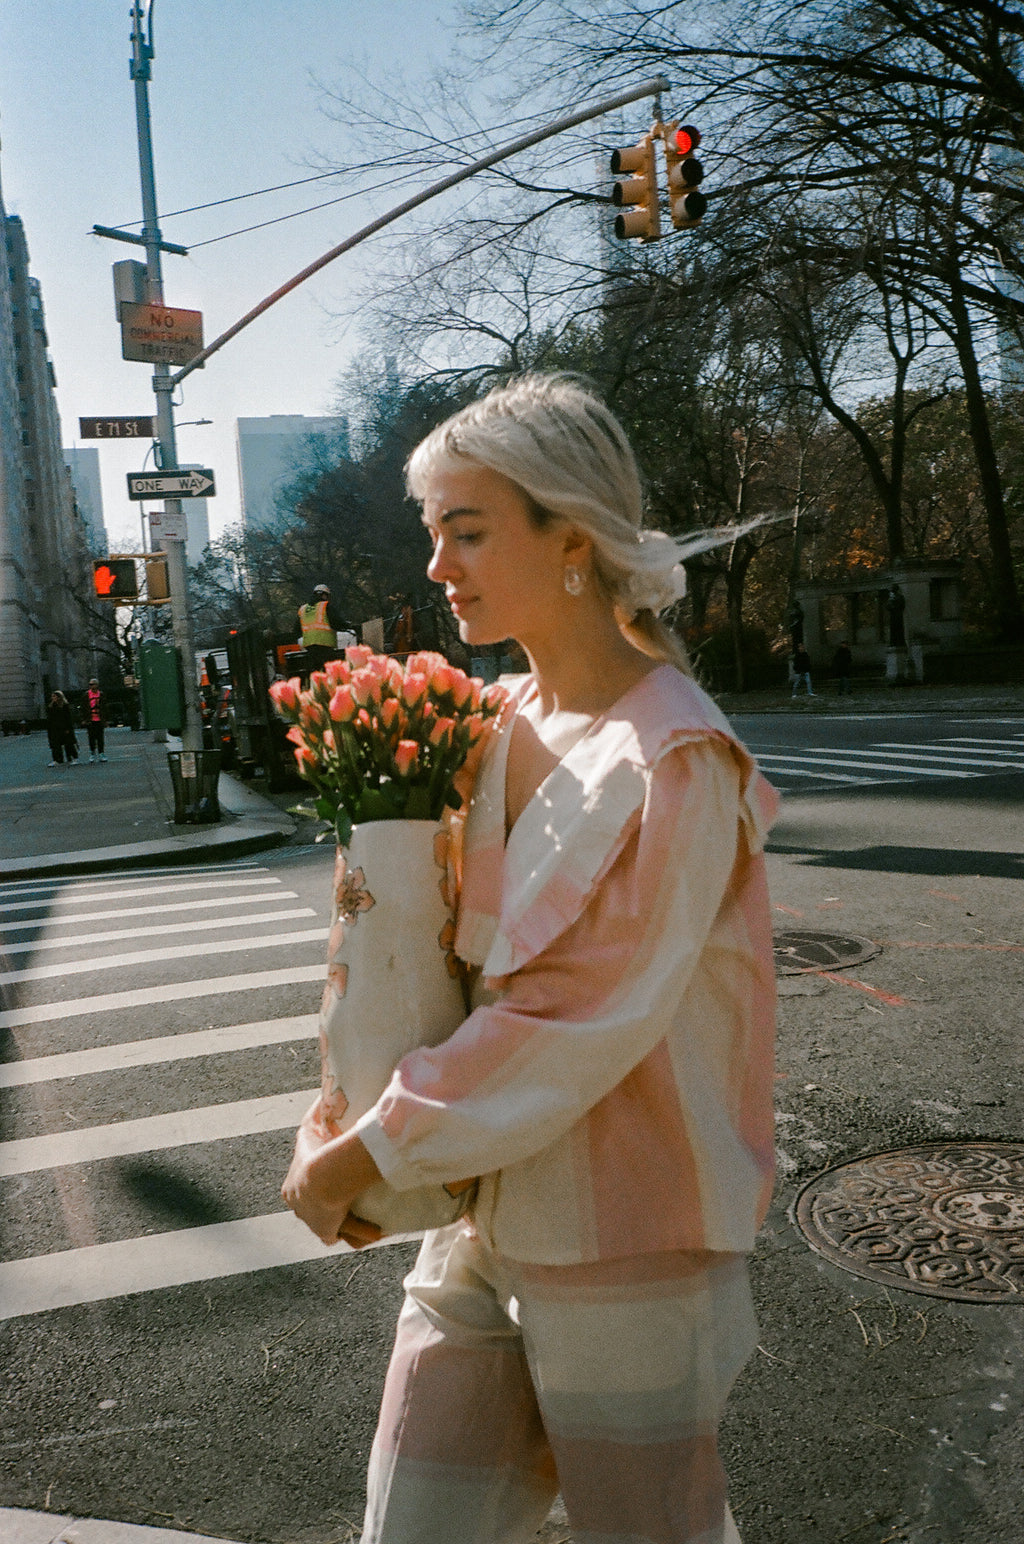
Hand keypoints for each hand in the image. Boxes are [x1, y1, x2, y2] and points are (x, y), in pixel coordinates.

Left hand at [282, 1101, 382, 1246]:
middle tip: (357, 1196)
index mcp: (291, 1189)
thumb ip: (319, 1109)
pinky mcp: (328, 1233)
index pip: (306, 1190)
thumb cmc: (318, 1151)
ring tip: (373, 1216)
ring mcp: (314, 1223)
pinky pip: (350, 1238)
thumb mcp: (312, 1125)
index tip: (341, 1179)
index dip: (324, 1185)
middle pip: (319, 1210)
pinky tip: (378, 1228)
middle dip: (337, 1205)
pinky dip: (364, 1233)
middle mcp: (300, 1209)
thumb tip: (328, 1088)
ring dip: (354, 1223)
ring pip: (336, 1226)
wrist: (324, 1178)